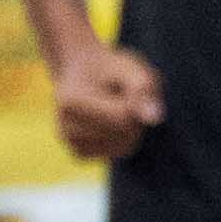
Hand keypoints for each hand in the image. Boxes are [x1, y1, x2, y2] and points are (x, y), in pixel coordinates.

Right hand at [48, 34, 162, 163]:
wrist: (80, 71)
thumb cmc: (108, 69)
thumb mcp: (129, 67)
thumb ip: (143, 87)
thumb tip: (154, 118)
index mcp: (71, 103)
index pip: (123, 118)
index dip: (137, 103)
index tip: (127, 88)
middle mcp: (65, 127)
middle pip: (125, 135)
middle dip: (135, 117)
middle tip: (121, 96)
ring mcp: (70, 144)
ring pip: (123, 147)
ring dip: (131, 128)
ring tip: (113, 107)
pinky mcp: (79, 154)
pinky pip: (118, 152)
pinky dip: (123, 137)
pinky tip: (110, 121)